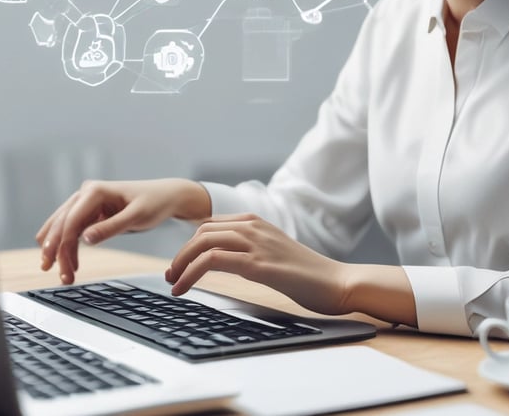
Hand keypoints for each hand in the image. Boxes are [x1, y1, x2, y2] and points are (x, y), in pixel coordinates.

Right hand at [36, 178, 209, 283]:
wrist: (165, 196)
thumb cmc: (154, 203)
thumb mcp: (136, 216)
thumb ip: (111, 227)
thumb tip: (85, 238)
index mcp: (95, 190)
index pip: (71, 219)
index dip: (62, 242)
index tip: (59, 265)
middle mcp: (86, 193)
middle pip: (62, 223)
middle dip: (56, 249)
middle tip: (56, 274)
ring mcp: (87, 202)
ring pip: (63, 227)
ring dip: (59, 250)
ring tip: (62, 274)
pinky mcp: (91, 211)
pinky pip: (73, 229)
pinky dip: (69, 246)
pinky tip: (70, 264)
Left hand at [165, 213, 350, 315]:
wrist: (337, 282)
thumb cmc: (309, 273)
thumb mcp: (274, 252)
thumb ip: (252, 248)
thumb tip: (226, 258)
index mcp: (256, 221)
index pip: (209, 224)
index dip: (189, 244)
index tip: (179, 264)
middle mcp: (253, 226)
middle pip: (201, 231)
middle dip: (180, 253)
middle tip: (171, 275)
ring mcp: (256, 243)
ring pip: (203, 243)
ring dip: (181, 263)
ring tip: (173, 283)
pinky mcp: (258, 264)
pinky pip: (213, 261)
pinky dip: (191, 273)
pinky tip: (183, 287)